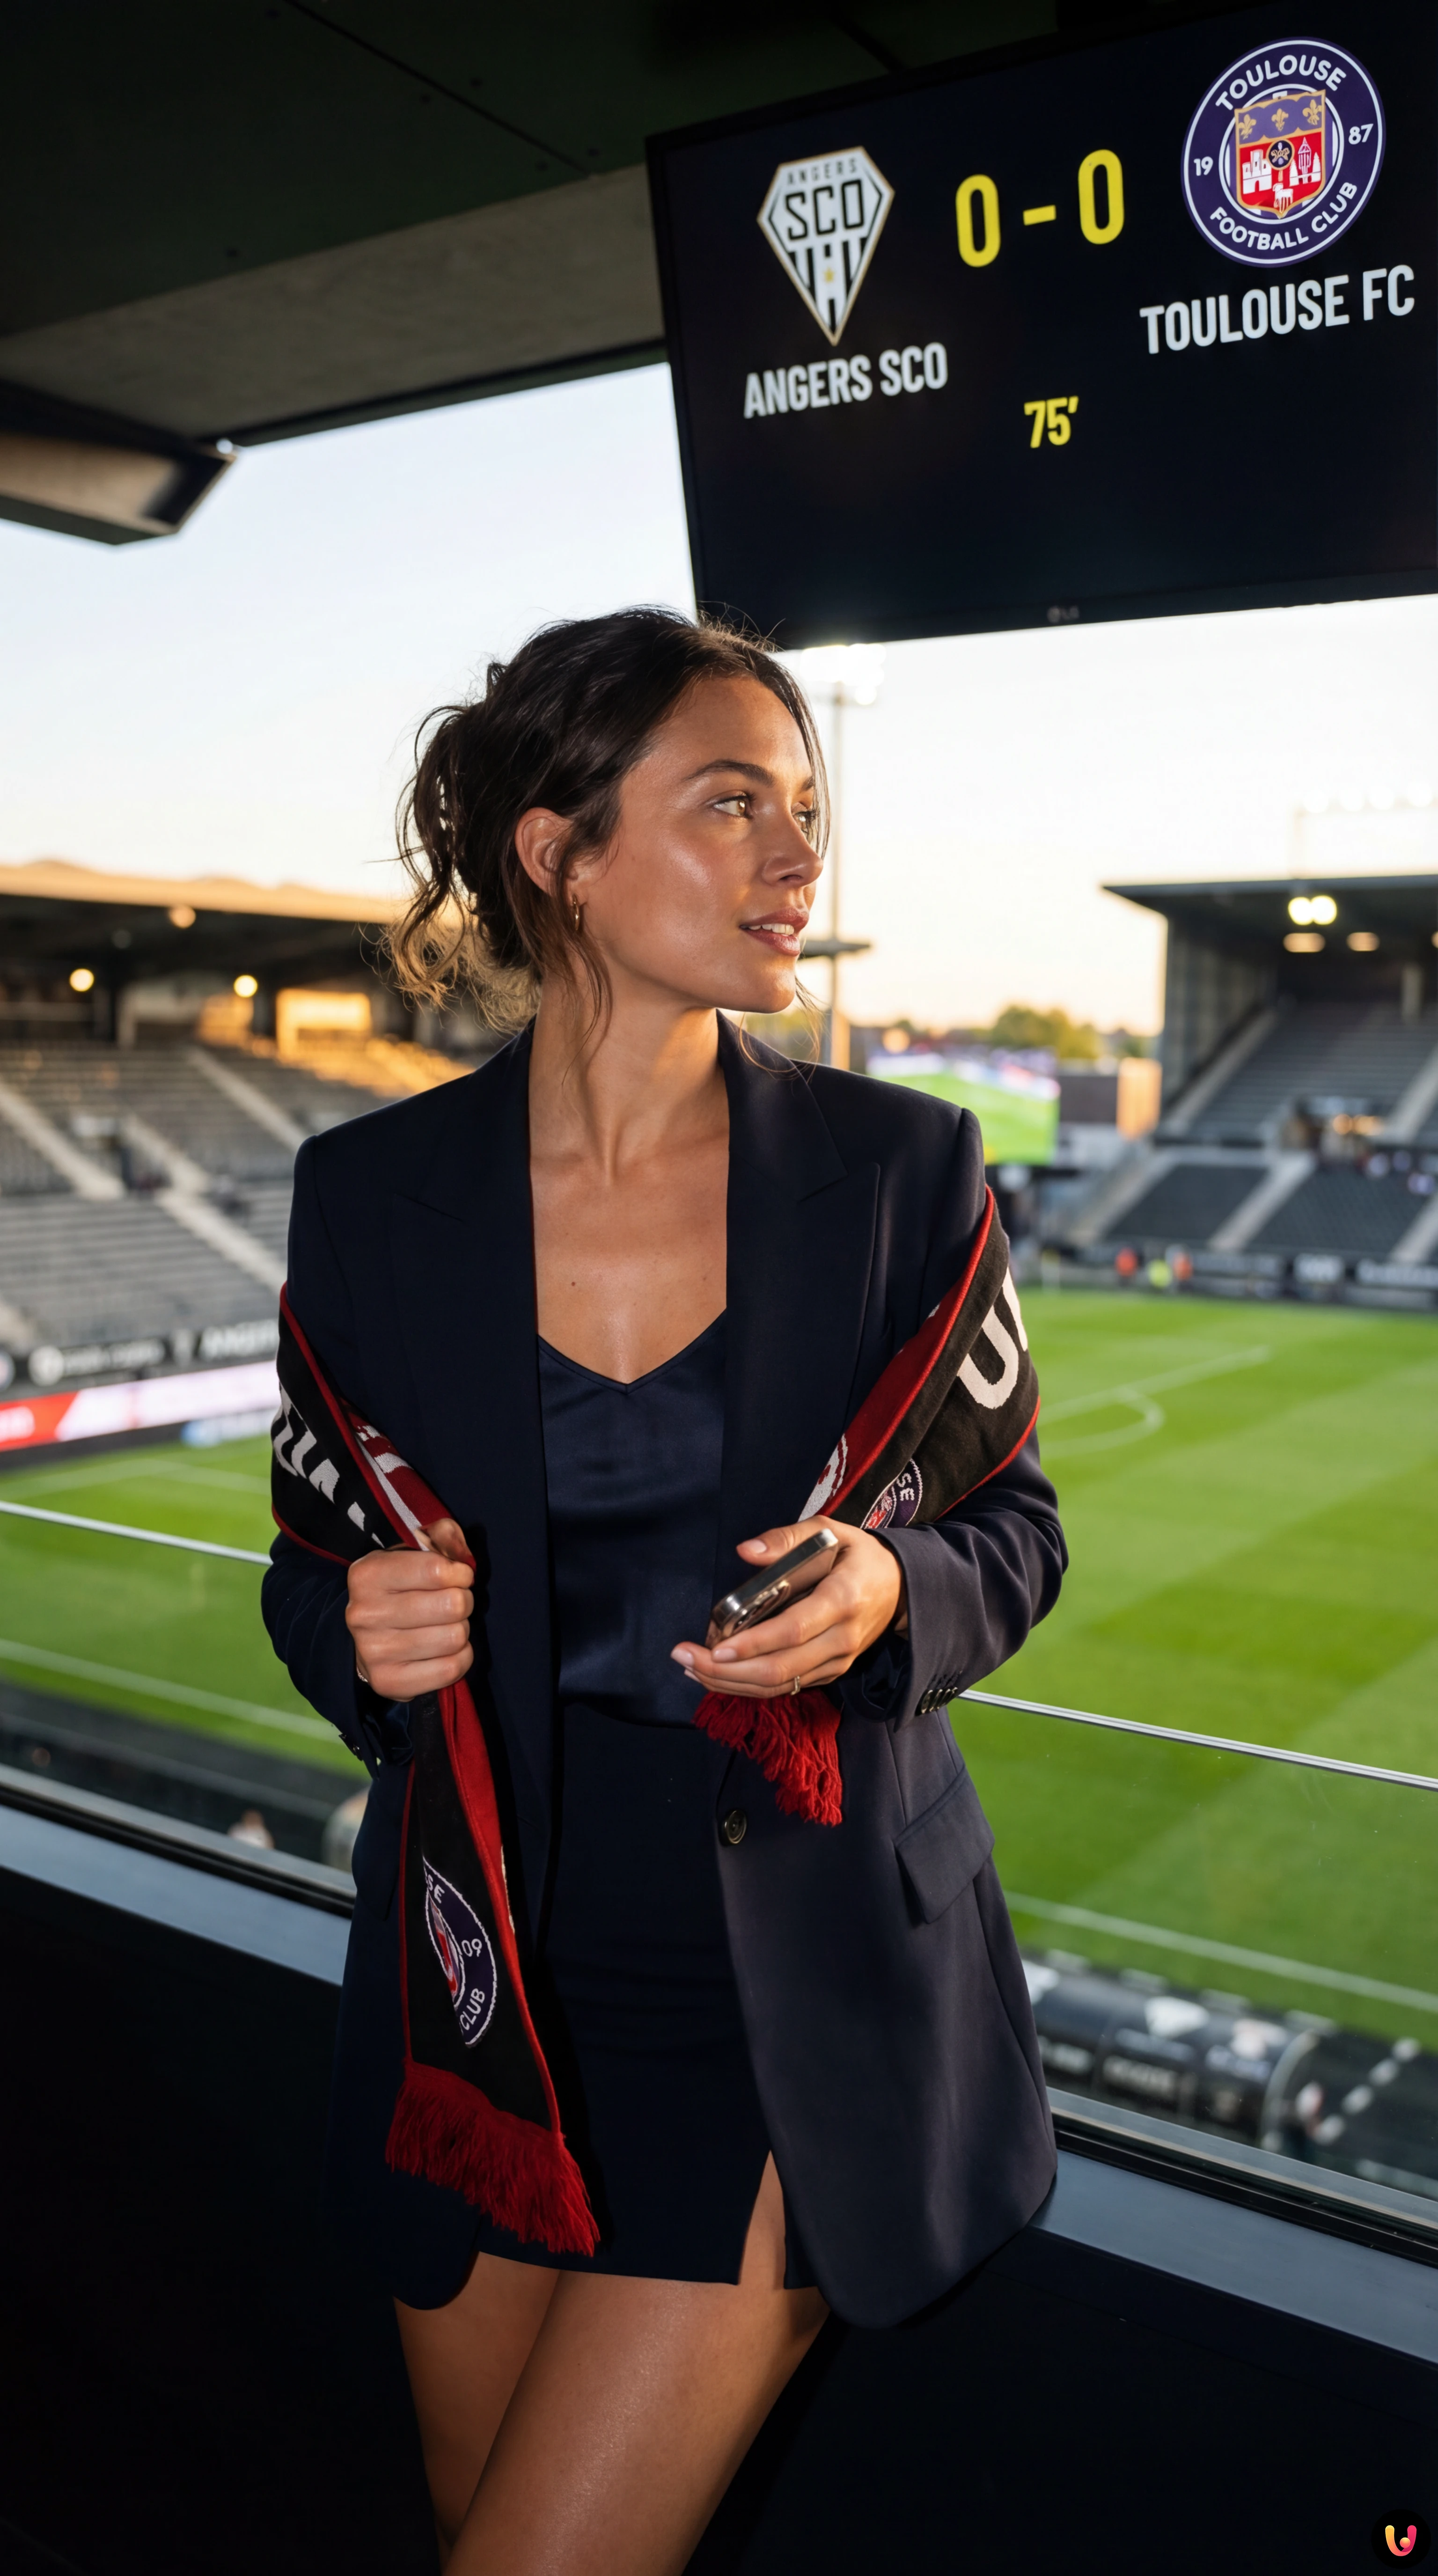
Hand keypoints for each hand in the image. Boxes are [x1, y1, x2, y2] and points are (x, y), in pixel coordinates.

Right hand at [346, 1516, 473, 1702]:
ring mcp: (372, 1652)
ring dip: (461, 1630)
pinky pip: (451, 1669)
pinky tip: (445, 1650)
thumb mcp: (416, 1551)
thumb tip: (463, 1556)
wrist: (369, 1637)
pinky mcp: (388, 1682)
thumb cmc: (401, 1588)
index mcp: (367, 1574)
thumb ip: (443, 1537)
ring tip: (446, 1626)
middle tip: (453, 1604)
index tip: (458, 1577)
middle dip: (463, 1602)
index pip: (437, 1570)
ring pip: (455, 1637)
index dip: (461, 1573)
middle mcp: (364, 1613)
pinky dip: (460, 1658)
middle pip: (453, 1605)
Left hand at [670, 1517, 905, 1702]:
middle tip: (684, 1658)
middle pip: (781, 1668)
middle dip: (727, 1671)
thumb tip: (746, 1551)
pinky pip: (787, 1687)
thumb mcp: (829, 1531)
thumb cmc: (859, 1555)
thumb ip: (787, 1539)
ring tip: (690, 1668)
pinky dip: (749, 1686)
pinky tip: (718, 1674)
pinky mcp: (831, 1672)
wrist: (902, 1587)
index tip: (716, 1647)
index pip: (793, 1631)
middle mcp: (842, 1638)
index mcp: (842, 1600)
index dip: (753, 1644)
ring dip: (731, 1683)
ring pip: (781, 1685)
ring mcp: (837, 1660)